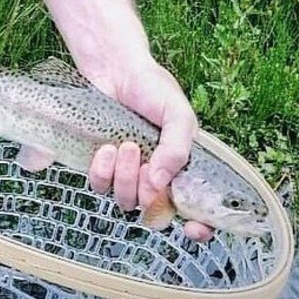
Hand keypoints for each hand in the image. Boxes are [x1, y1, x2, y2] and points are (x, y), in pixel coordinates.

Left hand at [83, 55, 212, 241]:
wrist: (114, 70)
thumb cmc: (152, 89)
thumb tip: (160, 183)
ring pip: (125, 201)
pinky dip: (102, 171)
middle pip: (153, 210)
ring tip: (124, 146)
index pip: (196, 210)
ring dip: (125, 177)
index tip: (193, 228)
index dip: (199, 227)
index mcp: (181, 167)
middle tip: (142, 156)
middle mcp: (155, 176)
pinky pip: (99, 187)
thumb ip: (177, 149)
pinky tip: (106, 148)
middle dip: (147, 191)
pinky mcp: (101, 167)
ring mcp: (127, 174)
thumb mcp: (178, 115)